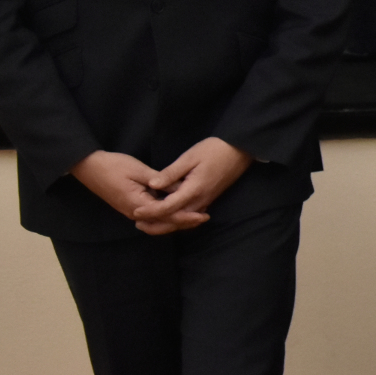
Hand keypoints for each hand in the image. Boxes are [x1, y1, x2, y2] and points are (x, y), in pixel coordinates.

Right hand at [70, 149, 208, 235]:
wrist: (89, 167)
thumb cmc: (113, 166)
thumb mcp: (139, 170)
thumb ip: (161, 181)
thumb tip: (181, 189)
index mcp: (138, 205)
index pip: (168, 216)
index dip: (187, 217)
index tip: (203, 215)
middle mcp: (135, 213)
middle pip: (164, 224)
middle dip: (184, 222)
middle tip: (204, 217)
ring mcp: (132, 212)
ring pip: (158, 223)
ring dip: (175, 221)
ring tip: (194, 216)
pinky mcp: (131, 207)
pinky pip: (152, 217)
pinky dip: (165, 217)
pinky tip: (176, 210)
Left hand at [131, 137, 253, 230]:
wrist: (240, 151)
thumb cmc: (214, 150)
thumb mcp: (190, 157)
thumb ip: (171, 173)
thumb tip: (152, 185)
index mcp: (193, 190)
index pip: (168, 207)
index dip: (150, 211)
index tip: (135, 212)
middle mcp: (200, 201)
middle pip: (176, 220)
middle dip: (156, 224)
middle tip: (138, 223)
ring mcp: (206, 202)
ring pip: (184, 221)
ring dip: (166, 224)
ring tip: (149, 222)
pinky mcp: (208, 199)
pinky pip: (190, 216)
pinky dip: (178, 219)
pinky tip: (168, 215)